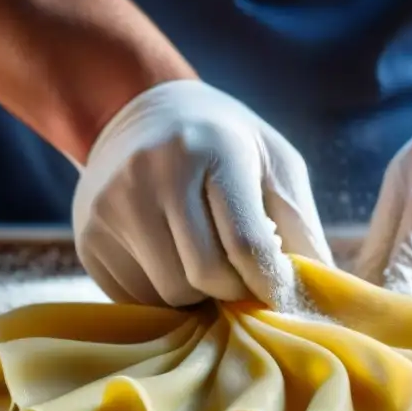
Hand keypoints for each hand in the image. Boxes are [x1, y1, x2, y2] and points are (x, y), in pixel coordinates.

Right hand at [72, 80, 332, 307]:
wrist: (139, 112)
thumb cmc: (224, 143)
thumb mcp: (275, 163)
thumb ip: (300, 226)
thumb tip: (323, 293)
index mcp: (212, 148)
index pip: (246, 243)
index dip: (271, 282)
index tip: (281, 293)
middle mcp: (153, 171)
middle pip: (205, 276)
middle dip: (234, 290)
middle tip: (244, 277)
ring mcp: (111, 204)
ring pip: (169, 293)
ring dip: (198, 295)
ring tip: (207, 262)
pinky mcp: (88, 235)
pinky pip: (135, 297)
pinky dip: (162, 295)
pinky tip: (171, 261)